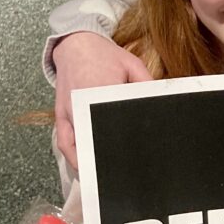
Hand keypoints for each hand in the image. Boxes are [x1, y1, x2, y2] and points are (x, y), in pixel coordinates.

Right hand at [53, 32, 151, 169]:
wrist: (76, 44)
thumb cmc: (106, 55)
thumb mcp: (133, 64)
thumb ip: (147, 85)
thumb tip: (162, 103)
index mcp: (100, 90)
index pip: (115, 121)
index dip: (127, 140)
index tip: (139, 154)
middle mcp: (81, 105)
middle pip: (96, 138)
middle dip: (110, 156)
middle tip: (126, 174)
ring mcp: (68, 113)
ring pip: (78, 145)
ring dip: (90, 163)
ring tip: (106, 179)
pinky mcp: (61, 116)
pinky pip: (63, 142)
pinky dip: (73, 157)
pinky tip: (85, 169)